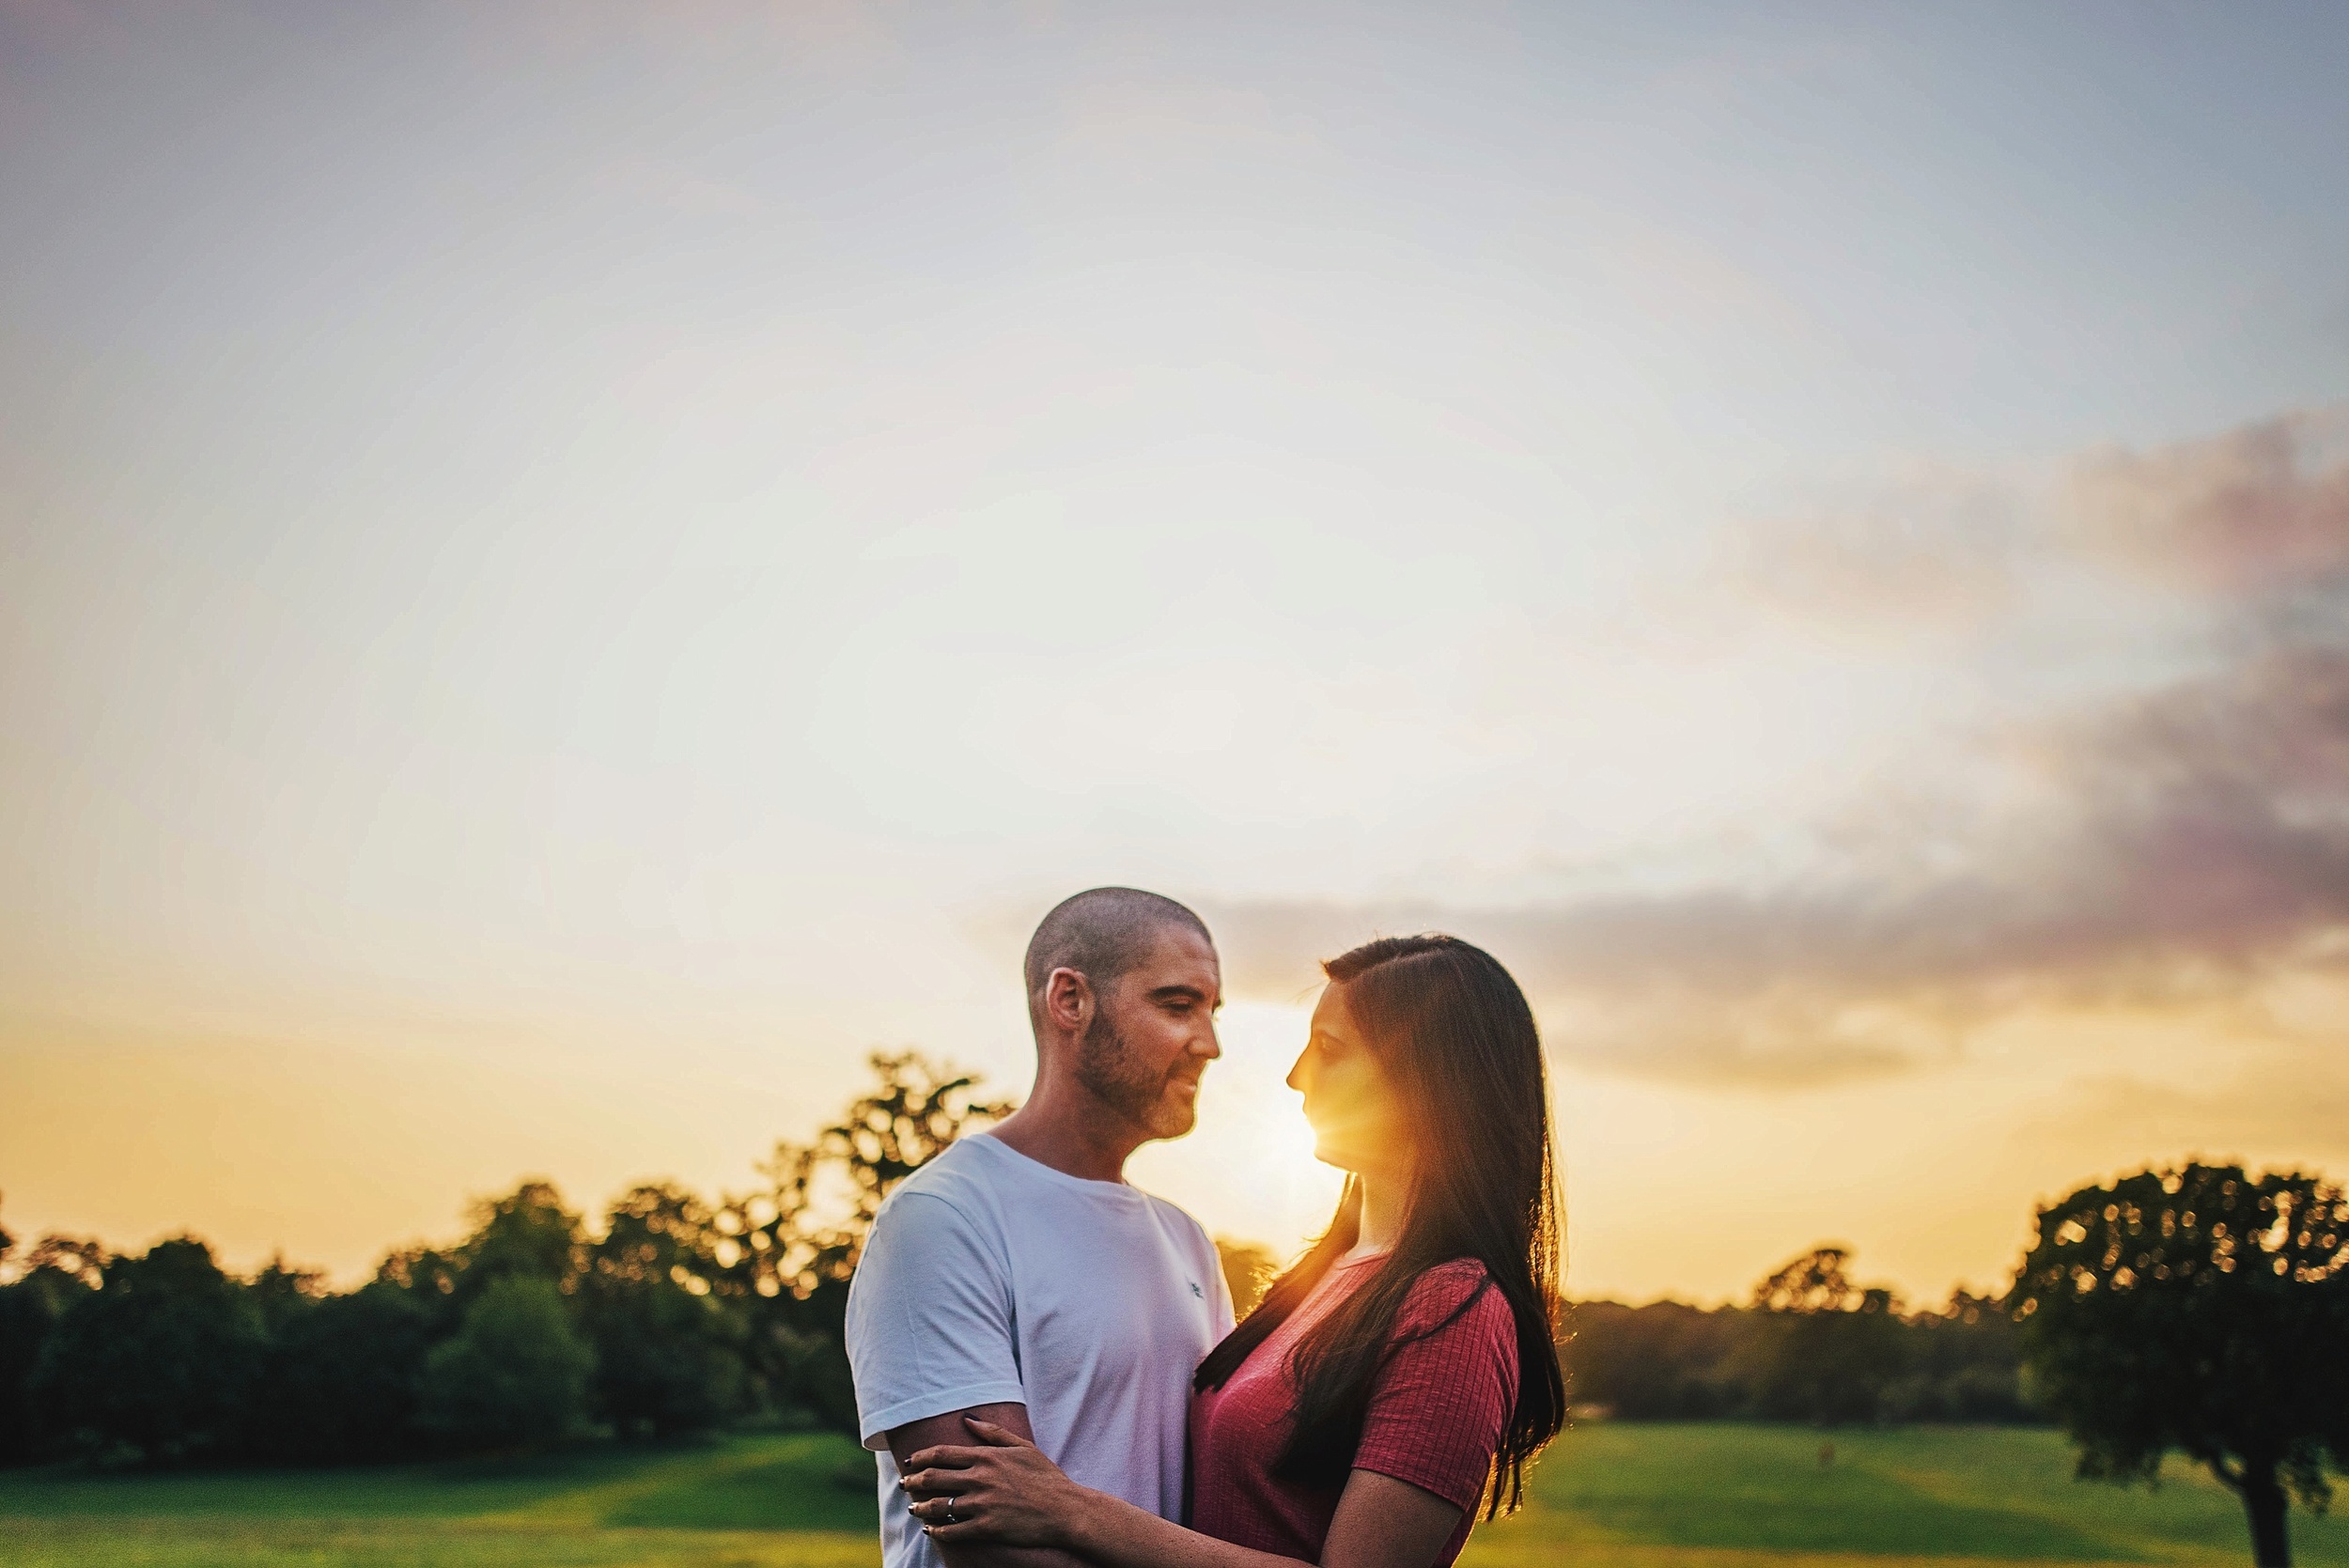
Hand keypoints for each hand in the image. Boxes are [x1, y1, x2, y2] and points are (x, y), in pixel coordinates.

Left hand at [900, 1417, 1094, 1548]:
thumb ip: (994, 1432)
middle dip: (913, 1481)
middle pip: (934, 1478)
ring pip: (938, 1506)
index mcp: (987, 1457)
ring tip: (913, 1509)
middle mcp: (980, 1478)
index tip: (910, 1461)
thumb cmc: (1046, 1477)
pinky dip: (937, 1531)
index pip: (942, 1454)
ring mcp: (982, 1504)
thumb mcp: (1023, 1447)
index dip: (921, 1457)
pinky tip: (932, 1531)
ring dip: (920, 1507)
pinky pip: (952, 1531)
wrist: (1065, 1509)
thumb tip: (968, 1420)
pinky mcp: (986, 1527)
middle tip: (904, 1484)